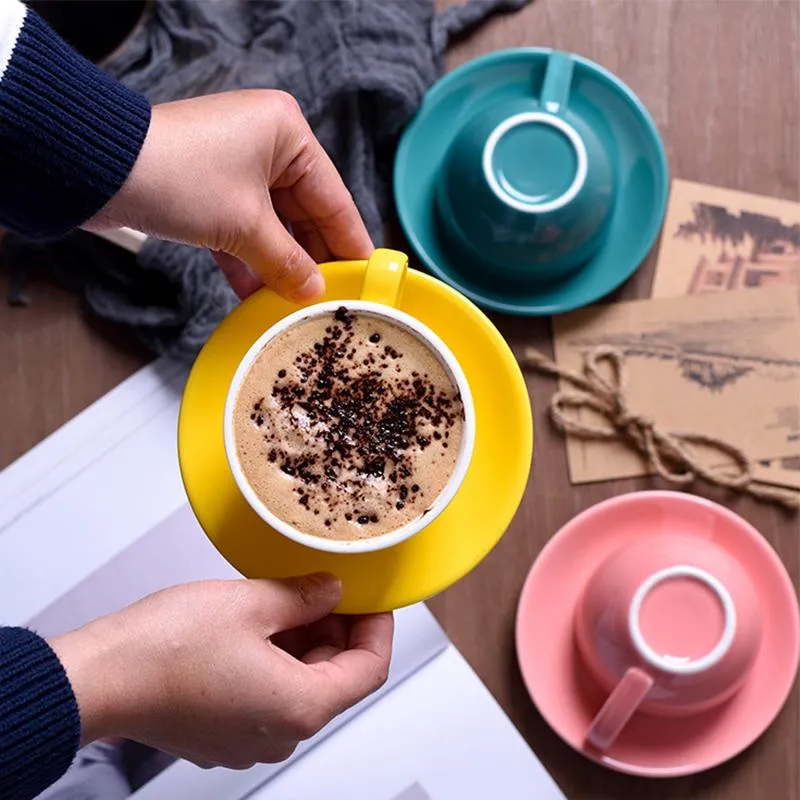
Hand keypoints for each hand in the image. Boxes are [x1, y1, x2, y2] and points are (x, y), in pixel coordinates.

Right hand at [50, 574, 392, 768]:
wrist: (102, 676)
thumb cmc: (167, 648)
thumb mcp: (253, 603)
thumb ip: (305, 596)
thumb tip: (331, 590)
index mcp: (301, 707)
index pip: (370, 669)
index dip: (377, 627)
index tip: (371, 598)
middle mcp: (280, 734)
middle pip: (335, 677)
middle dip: (336, 628)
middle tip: (323, 586)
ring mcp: (250, 738)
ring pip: (301, 683)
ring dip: (303, 640)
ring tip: (285, 597)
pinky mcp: (223, 731)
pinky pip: (269, 692)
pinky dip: (275, 657)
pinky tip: (257, 623)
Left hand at [85, 90, 372, 302]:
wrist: (94, 169)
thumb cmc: (179, 177)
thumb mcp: (245, 226)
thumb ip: (287, 262)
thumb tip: (314, 291)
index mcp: (288, 135)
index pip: (334, 200)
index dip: (350, 245)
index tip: (365, 280)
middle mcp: (267, 145)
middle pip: (305, 215)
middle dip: (311, 261)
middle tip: (330, 301)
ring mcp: (236, 168)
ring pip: (273, 227)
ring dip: (280, 266)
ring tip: (297, 307)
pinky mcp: (209, 191)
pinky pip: (243, 231)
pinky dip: (249, 262)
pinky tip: (258, 298)